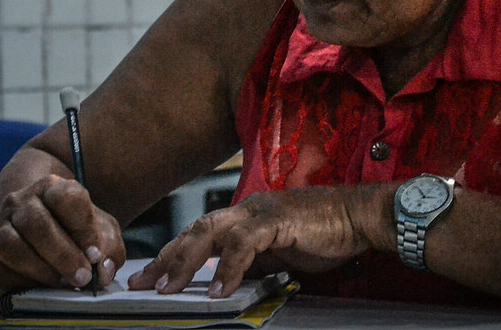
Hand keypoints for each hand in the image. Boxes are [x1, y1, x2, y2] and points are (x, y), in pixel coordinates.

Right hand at [0, 174, 125, 289]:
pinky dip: (22, 282)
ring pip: (10, 245)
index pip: (66, 197)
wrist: (34, 217)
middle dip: (62, 255)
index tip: (96, 254)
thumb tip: (103, 270)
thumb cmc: (74, 225)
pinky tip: (43, 286)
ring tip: (63, 283)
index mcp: (52, 186)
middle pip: (36, 223)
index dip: (83, 228)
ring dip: (40, 269)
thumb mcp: (100, 227)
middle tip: (82, 277)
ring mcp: (1, 225)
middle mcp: (22, 201)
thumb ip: (109, 246)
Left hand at [126, 184, 394, 297]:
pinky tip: (218, 289)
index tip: (148, 278)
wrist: (357, 216)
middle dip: (166, 258)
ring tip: (169, 288)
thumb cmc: (323, 233)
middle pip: (195, 230)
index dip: (172, 255)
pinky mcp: (277, 221)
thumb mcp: (279, 255)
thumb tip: (224, 283)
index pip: (198, 234)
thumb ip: (252, 264)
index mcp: (244, 217)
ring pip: (210, 231)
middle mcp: (246, 210)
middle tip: (142, 284)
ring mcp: (260, 213)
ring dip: (186, 261)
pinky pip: (244, 244)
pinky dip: (228, 267)